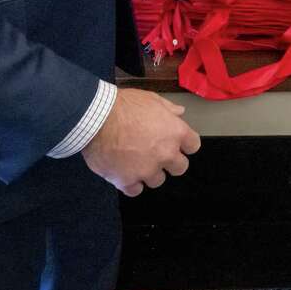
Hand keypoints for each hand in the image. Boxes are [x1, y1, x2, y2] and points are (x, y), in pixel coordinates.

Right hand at [82, 89, 200, 196]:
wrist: (97, 118)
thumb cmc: (124, 105)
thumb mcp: (150, 99)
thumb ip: (168, 108)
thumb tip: (180, 112)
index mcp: (175, 132)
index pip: (193, 146)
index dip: (185, 144)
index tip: (177, 143)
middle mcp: (165, 154)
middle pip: (180, 168)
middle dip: (170, 162)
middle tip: (156, 154)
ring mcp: (147, 170)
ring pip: (157, 180)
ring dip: (149, 172)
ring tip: (135, 161)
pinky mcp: (127, 181)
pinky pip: (135, 190)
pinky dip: (131, 183)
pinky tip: (125, 173)